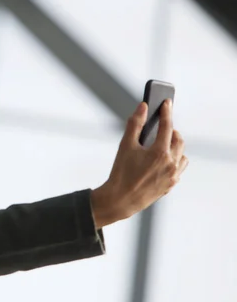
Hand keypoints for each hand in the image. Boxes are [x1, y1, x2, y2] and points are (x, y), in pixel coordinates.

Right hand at [91, 100, 187, 227]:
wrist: (121, 200)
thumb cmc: (121, 173)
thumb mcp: (125, 146)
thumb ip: (135, 124)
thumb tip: (143, 107)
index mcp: (160, 152)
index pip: (167, 126)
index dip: (166, 112)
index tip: (166, 102)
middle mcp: (171, 163)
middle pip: (178, 139)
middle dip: (171, 129)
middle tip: (161, 125)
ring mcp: (173, 175)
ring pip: (181, 154)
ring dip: (175, 146)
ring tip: (162, 143)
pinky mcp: (171, 184)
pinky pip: (179, 167)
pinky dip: (174, 160)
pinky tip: (162, 159)